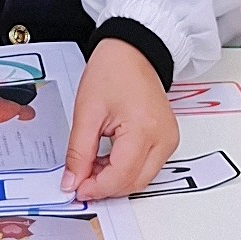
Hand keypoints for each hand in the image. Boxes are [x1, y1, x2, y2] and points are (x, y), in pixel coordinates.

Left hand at [61, 39, 179, 201]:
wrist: (133, 52)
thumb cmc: (112, 71)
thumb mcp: (86, 112)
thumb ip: (78, 152)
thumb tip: (72, 181)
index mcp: (144, 130)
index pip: (121, 176)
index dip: (96, 187)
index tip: (75, 187)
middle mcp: (163, 139)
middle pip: (133, 183)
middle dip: (104, 186)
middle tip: (79, 179)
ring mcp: (169, 140)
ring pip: (141, 179)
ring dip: (114, 179)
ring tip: (90, 164)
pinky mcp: (167, 139)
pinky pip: (147, 167)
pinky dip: (125, 170)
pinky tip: (106, 159)